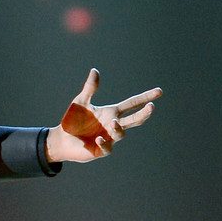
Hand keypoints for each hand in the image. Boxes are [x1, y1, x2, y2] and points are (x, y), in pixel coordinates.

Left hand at [46, 69, 161, 162]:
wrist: (62, 138)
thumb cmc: (72, 120)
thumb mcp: (81, 102)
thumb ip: (90, 88)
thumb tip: (95, 70)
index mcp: (111, 112)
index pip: (132, 104)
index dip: (145, 98)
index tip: (159, 92)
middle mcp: (113, 125)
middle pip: (134, 119)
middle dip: (143, 114)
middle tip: (151, 107)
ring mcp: (108, 138)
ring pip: (121, 133)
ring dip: (118, 128)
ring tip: (113, 122)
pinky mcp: (100, 150)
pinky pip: (107, 148)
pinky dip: (104, 143)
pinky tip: (98, 138)